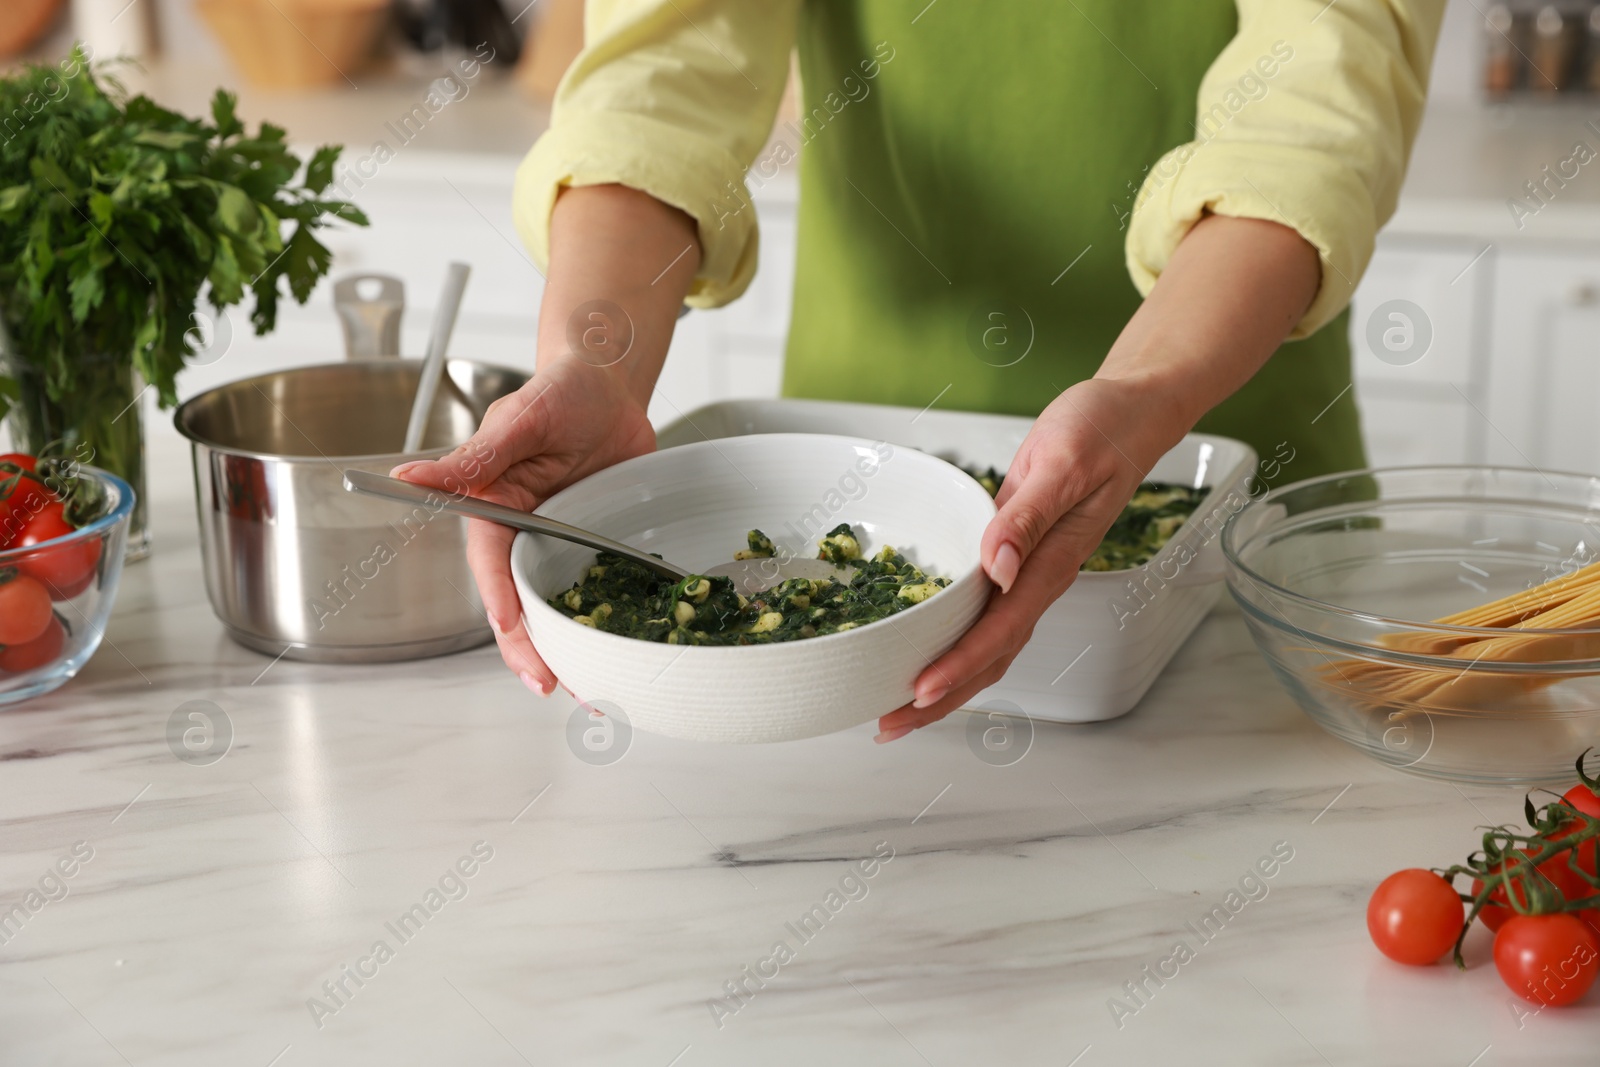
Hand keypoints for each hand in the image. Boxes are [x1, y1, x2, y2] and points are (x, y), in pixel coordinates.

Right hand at [392, 357, 655, 692]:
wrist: (609, 381)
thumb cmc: (557, 391)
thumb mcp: (518, 421)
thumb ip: (471, 458)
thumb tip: (407, 476)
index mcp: (493, 506)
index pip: (490, 564)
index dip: (501, 601)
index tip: (513, 633)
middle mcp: (524, 532)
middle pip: (519, 601)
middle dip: (530, 647)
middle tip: (549, 684)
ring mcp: (562, 542)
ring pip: (556, 604)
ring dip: (567, 647)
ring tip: (589, 689)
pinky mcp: (596, 542)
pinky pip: (599, 587)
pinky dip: (608, 620)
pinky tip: (621, 653)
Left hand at [874, 376, 1183, 741]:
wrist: (1129, 415)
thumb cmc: (1101, 431)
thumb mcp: (1063, 463)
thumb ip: (1028, 517)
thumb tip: (998, 567)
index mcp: (1050, 563)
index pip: (999, 631)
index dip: (959, 665)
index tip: (919, 690)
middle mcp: (1039, 579)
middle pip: (990, 657)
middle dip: (942, 698)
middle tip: (889, 724)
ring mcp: (1028, 574)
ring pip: (987, 645)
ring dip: (947, 682)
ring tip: (898, 709)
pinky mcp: (1017, 558)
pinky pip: (984, 615)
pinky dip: (955, 643)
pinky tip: (925, 652)